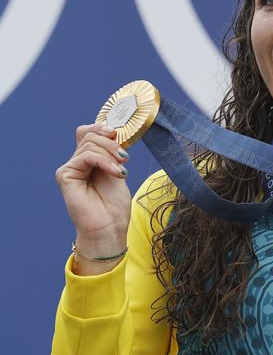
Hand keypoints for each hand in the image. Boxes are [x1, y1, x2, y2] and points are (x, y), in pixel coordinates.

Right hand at [55, 123, 131, 273]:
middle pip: (90, 135)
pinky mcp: (65, 175)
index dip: (102, 127)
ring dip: (111, 153)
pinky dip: (105, 161)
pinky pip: (86, 156)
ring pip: (90, 144)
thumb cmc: (114, 204)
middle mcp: (77, 162)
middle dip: (111, 142)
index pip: (89, 131)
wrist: (109, 227)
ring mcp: (70, 169)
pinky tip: (116, 173)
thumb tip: (113, 131)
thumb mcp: (117, 170)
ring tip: (121, 170)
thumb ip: (112, 152)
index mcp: (89, 159)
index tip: (118, 134)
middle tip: (125, 157)